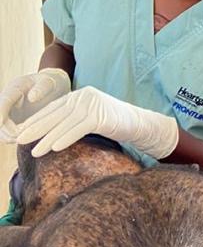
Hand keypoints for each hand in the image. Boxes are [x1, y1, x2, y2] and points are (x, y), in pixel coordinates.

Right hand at [0, 69, 70, 143]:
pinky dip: (15, 138)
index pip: (4, 101)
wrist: (51, 89)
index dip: (0, 111)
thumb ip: (42, 87)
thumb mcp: (49, 82)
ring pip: (1, 129)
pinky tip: (28, 139)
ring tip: (27, 137)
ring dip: (10, 136)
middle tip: (22, 134)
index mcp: (14, 88)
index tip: (0, 122)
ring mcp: (7, 113)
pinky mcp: (11, 123)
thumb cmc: (50, 84)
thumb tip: (32, 98)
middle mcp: (6, 101)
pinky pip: (7, 134)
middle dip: (7, 129)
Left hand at [16, 87, 178, 159]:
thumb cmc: (116, 124)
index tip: (21, 133)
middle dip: (35, 128)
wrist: (140, 124)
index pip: (53, 109)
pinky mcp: (101, 116)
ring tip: (33, 151)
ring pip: (64, 123)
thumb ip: (73, 120)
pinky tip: (53, 148)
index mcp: (80, 95)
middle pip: (54, 114)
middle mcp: (84, 96)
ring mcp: (92, 105)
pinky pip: (78, 129)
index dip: (36, 121)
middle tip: (18, 140)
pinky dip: (65, 138)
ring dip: (46, 138)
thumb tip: (50, 133)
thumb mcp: (91, 118)